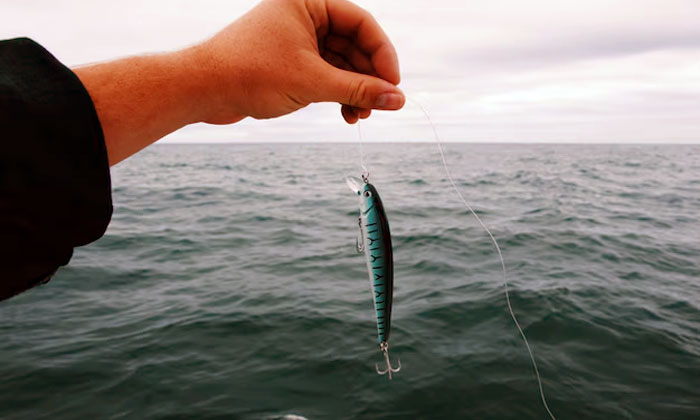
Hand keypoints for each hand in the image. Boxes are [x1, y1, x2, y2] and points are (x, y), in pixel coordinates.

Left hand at [191, 0, 403, 123]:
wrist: (203, 91)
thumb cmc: (249, 74)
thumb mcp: (312, 83)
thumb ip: (359, 90)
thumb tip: (398, 100)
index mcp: (308, 2)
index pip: (362, 23)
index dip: (383, 55)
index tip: (394, 86)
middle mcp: (305, 15)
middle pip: (354, 45)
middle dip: (368, 78)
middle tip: (379, 107)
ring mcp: (297, 39)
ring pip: (341, 63)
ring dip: (354, 91)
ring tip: (360, 116)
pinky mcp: (291, 61)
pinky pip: (326, 74)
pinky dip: (337, 94)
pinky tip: (345, 114)